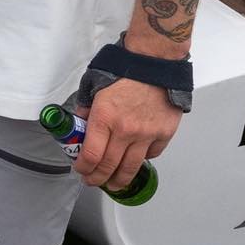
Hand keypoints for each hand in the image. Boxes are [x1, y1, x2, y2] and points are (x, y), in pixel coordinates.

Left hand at [73, 72, 180, 193]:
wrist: (155, 60)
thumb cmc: (125, 67)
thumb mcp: (94, 83)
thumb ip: (86, 106)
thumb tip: (80, 123)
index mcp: (104, 117)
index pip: (90, 155)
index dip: (83, 168)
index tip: (80, 170)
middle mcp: (125, 130)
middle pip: (109, 166)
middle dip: (97, 178)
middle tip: (93, 181)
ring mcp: (147, 133)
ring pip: (131, 167)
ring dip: (119, 179)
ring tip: (114, 183)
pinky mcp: (164, 133)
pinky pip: (152, 154)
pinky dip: (143, 159)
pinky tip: (135, 158)